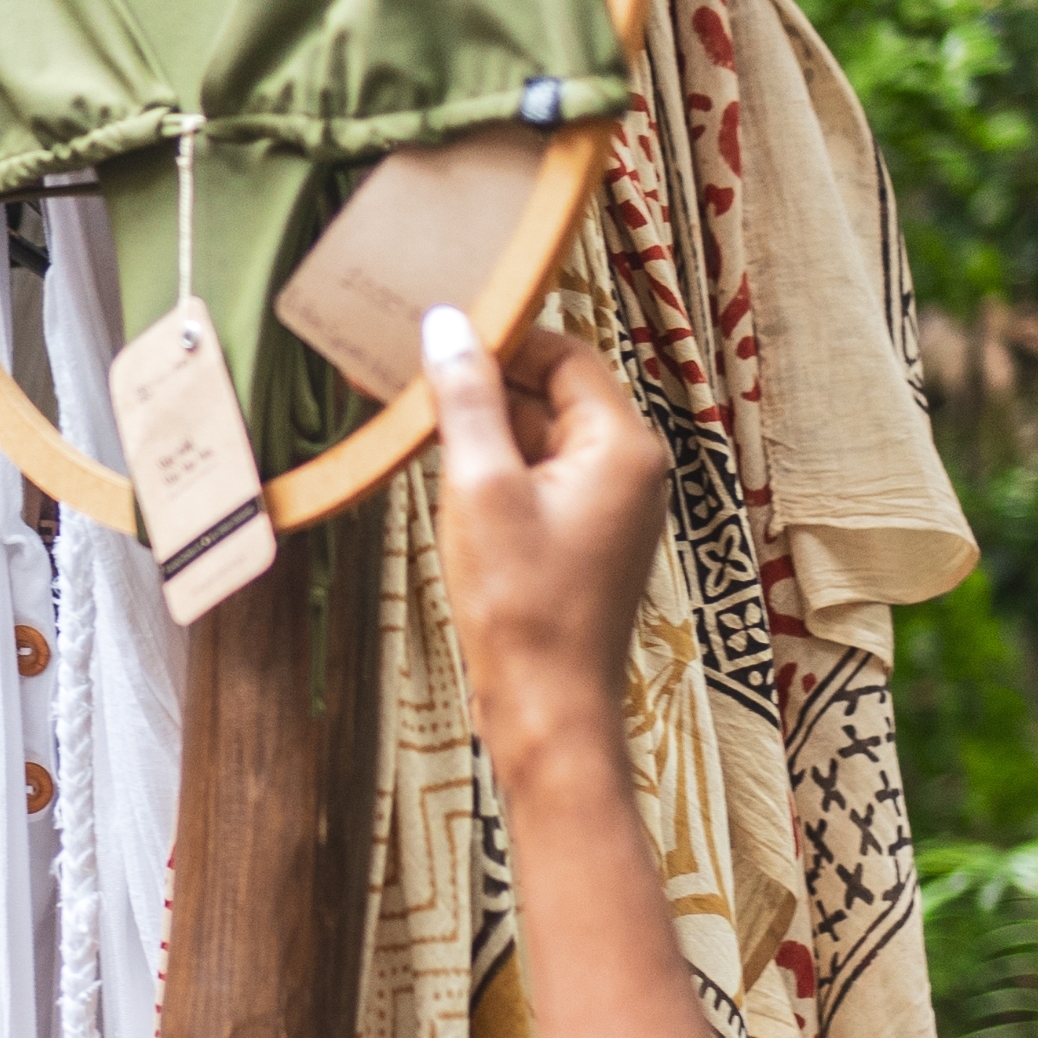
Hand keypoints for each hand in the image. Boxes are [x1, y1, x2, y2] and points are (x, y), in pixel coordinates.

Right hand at [421, 309, 667, 761]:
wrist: (546, 710)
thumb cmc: (522, 608)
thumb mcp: (480, 488)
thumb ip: (465, 400)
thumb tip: (448, 326)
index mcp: (622, 445)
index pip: (563, 355)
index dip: (500, 341)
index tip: (438, 339)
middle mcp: (628, 469)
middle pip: (551, 395)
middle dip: (482, 387)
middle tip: (409, 380)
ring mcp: (608, 508)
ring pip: (538, 440)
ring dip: (480, 432)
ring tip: (411, 428)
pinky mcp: (582, 541)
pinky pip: (536, 482)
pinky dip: (491, 473)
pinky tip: (439, 480)